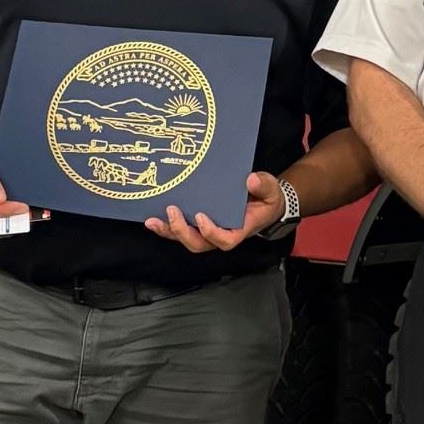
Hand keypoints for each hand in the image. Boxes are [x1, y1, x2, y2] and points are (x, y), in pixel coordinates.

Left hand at [148, 172, 285, 252]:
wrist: (264, 201)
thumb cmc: (267, 198)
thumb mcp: (271, 190)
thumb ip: (264, 185)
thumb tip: (251, 180)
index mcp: (240, 229)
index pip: (225, 240)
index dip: (211, 233)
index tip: (201, 217)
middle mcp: (221, 233)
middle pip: (199, 244)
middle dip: (182, 232)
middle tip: (172, 212)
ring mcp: (208, 230)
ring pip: (186, 239)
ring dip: (169, 231)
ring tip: (152, 221)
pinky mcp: (199, 224)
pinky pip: (181, 230)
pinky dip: (166, 226)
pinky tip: (152, 218)